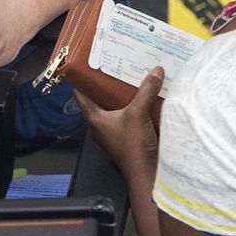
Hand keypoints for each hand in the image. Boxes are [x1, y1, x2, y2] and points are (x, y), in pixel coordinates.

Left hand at [79, 67, 164, 183]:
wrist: (146, 172)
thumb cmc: (133, 147)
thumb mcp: (138, 114)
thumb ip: (146, 91)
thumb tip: (156, 72)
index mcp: (94, 119)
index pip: (80, 94)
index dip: (82, 78)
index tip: (87, 63)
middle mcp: (100, 125)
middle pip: (99, 99)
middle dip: (106, 83)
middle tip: (114, 65)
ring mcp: (112, 131)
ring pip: (113, 107)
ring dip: (121, 94)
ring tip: (130, 77)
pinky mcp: (125, 136)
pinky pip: (126, 116)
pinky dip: (132, 105)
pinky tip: (143, 95)